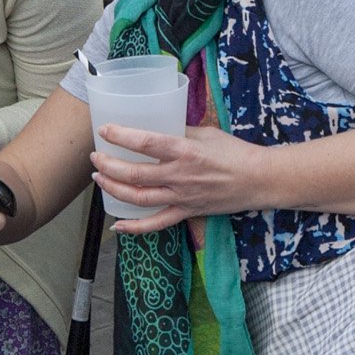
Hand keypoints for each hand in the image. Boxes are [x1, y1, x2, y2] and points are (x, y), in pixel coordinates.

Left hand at [94, 124, 265, 233]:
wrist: (258, 180)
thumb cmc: (235, 152)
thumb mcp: (206, 133)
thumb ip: (180, 131)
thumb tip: (157, 126)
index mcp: (185, 151)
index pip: (145, 142)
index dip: (121, 136)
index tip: (105, 129)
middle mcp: (179, 176)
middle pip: (134, 173)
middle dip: (108, 165)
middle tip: (96, 156)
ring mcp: (181, 197)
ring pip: (138, 198)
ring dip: (114, 189)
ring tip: (100, 179)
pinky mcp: (186, 212)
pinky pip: (156, 224)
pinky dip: (134, 228)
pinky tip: (116, 226)